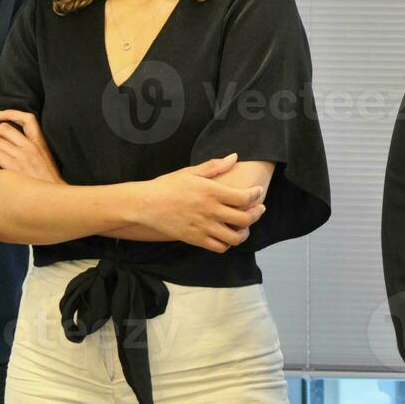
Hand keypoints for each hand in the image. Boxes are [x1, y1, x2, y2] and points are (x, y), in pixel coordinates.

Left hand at [0, 110, 64, 182]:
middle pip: (4, 129)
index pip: (27, 119)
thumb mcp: (45, 163)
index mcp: (40, 144)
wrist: (54, 200)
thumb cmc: (47, 185)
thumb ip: (31, 152)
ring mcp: (24, 156)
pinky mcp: (15, 167)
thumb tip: (9, 149)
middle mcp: (32, 147)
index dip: (9, 113)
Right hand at [139, 155, 266, 252]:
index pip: (244, 197)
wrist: (145, 204)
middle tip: (259, 209)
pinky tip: (227, 235)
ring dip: (244, 232)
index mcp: (210, 191)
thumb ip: (215, 166)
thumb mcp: (191, 172)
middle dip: (256, 214)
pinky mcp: (195, 239)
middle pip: (244, 218)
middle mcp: (209, 210)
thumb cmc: (168, 186)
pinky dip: (228, 243)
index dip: (256, 195)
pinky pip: (219, 247)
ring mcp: (203, 227)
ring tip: (245, 226)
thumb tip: (234, 157)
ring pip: (234, 237)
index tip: (258, 192)